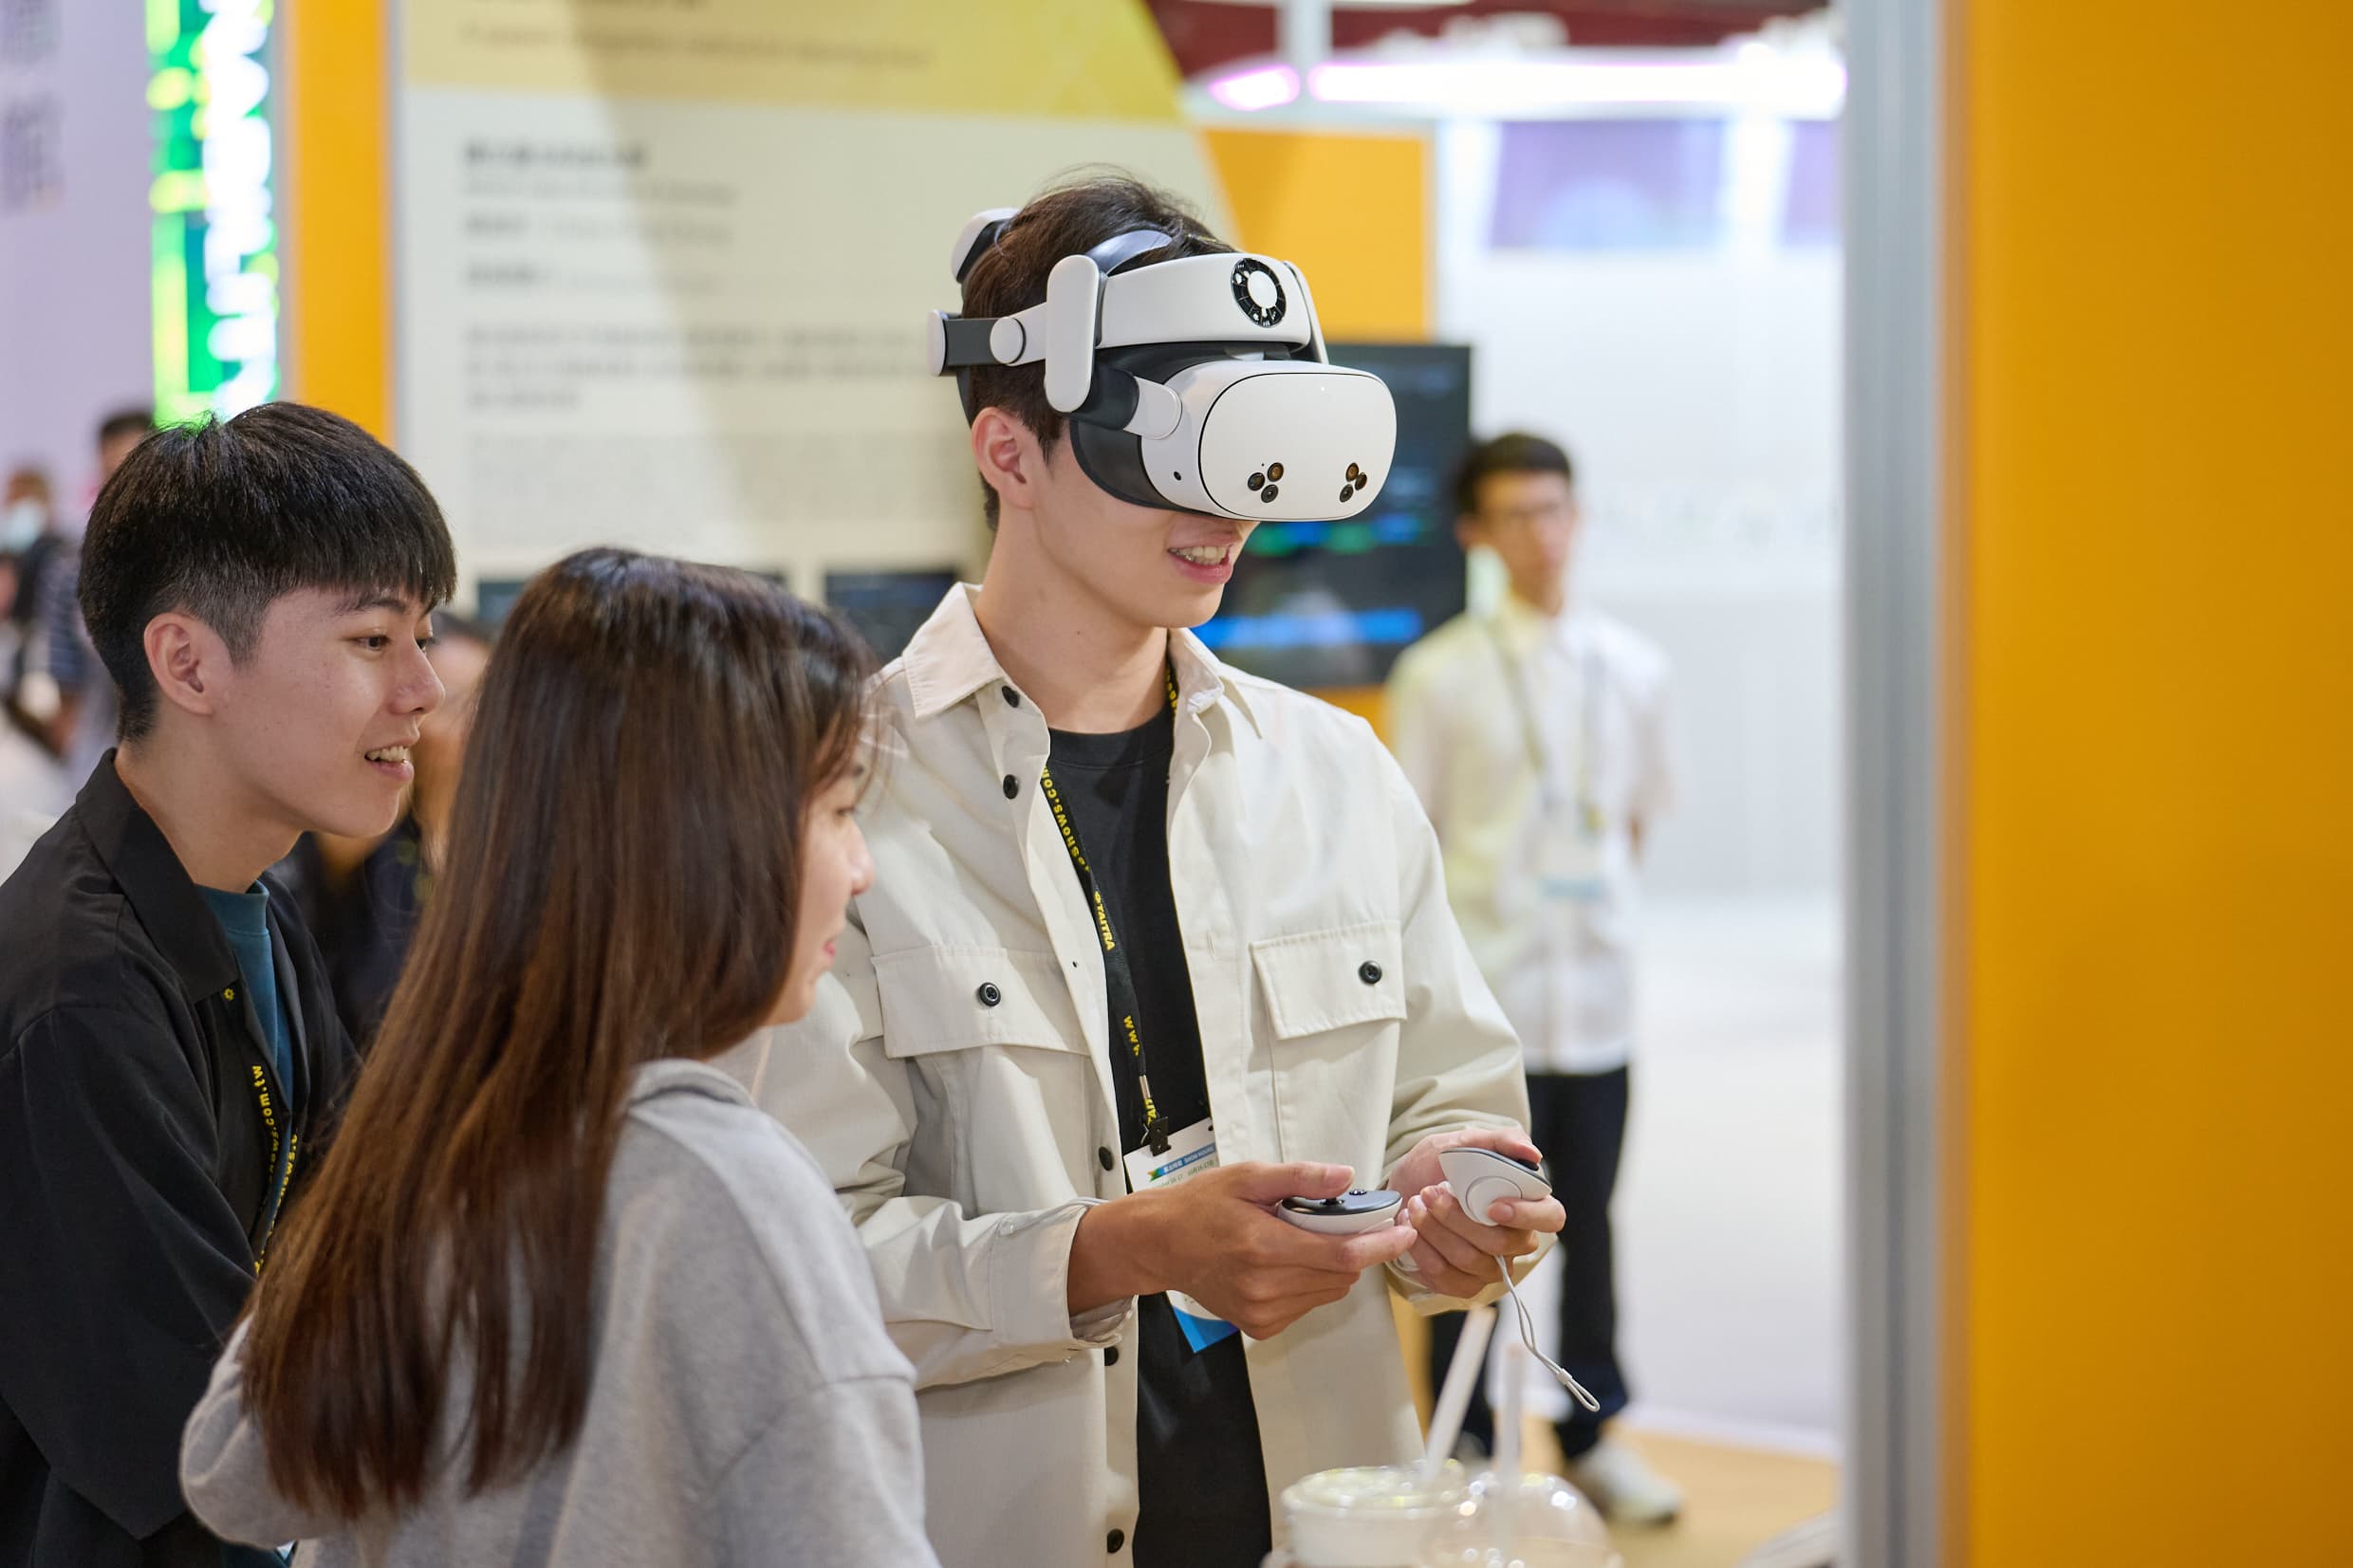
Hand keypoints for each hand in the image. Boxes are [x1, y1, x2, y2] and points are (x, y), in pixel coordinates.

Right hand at [1069, 1161, 1415, 1338]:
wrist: (1161, 1244)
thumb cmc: (1203, 1204)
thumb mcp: (1248, 1176)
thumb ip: (1300, 1177)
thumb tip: (1348, 1178)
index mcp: (1263, 1246)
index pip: (1341, 1255)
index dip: (1380, 1245)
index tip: (1405, 1231)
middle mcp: (1264, 1286)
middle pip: (1341, 1276)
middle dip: (1357, 1249)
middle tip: (1347, 1221)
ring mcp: (1262, 1312)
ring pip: (1329, 1292)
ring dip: (1334, 1266)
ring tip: (1305, 1239)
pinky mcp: (1260, 1326)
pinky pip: (1308, 1304)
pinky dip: (1312, 1283)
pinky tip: (1287, 1262)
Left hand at [1387, 1127, 1563, 1299]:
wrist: (1406, 1185)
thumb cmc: (1442, 1164)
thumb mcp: (1466, 1142)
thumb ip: (1501, 1141)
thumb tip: (1532, 1152)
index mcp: (1527, 1203)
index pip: (1551, 1217)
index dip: (1527, 1215)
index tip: (1491, 1205)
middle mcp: (1515, 1239)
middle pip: (1501, 1244)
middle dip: (1457, 1218)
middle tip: (1429, 1192)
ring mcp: (1491, 1265)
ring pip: (1471, 1261)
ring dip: (1436, 1231)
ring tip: (1416, 1205)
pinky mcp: (1464, 1282)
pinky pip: (1448, 1279)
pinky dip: (1423, 1252)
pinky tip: (1411, 1229)